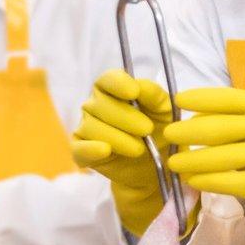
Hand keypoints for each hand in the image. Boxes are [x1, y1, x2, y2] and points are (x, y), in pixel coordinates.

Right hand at [72, 70, 174, 235]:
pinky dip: (90, 149)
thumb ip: (154, 95)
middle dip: (126, 117)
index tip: (134, 93)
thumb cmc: (160, 129)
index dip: (118, 84)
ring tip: (139, 149)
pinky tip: (105, 150)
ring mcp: (86, 128)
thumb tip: (139, 87)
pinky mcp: (82, 152)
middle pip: (100, 104)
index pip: (107, 79)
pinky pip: (79, 148)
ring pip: (92, 127)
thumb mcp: (165, 110)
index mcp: (113, 89)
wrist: (156, 164)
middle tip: (148, 130)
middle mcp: (95, 105)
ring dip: (117, 137)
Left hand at [165, 87, 244, 205]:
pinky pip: (230, 181)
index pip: (227, 98)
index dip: (200, 98)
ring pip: (219, 157)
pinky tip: (193, 181)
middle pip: (217, 128)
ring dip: (191, 160)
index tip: (178, 100)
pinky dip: (208, 181)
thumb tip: (196, 118)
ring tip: (174, 163)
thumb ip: (240, 116)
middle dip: (187, 132)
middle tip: (169, 136)